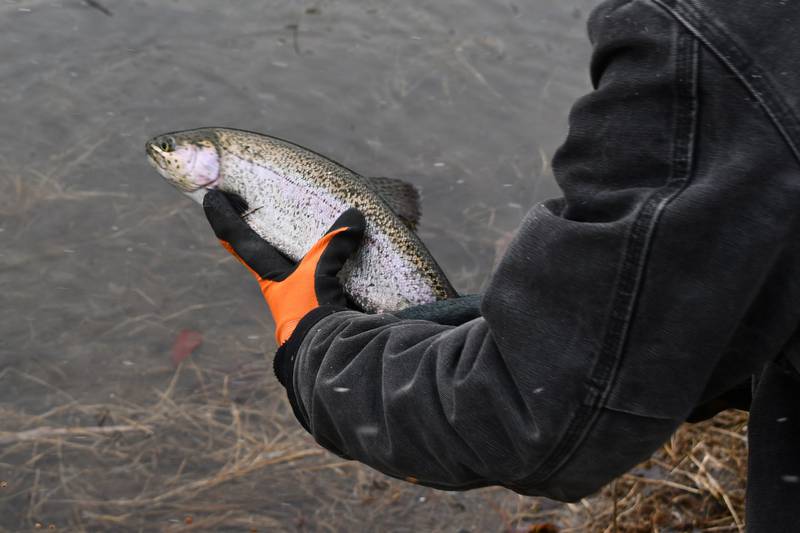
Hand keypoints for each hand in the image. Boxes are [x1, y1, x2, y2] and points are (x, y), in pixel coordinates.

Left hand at [203, 190, 364, 344]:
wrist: (329, 354)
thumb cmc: (309, 313)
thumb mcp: (318, 276)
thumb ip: (333, 246)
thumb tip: (354, 215)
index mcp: (269, 277)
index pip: (239, 241)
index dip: (224, 218)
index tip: (210, 197)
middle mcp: (281, 285)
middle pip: (263, 249)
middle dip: (258, 229)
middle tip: (256, 201)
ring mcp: (301, 295)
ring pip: (296, 260)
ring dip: (300, 243)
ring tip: (308, 219)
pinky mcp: (324, 303)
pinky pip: (329, 271)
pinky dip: (337, 258)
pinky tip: (346, 250)